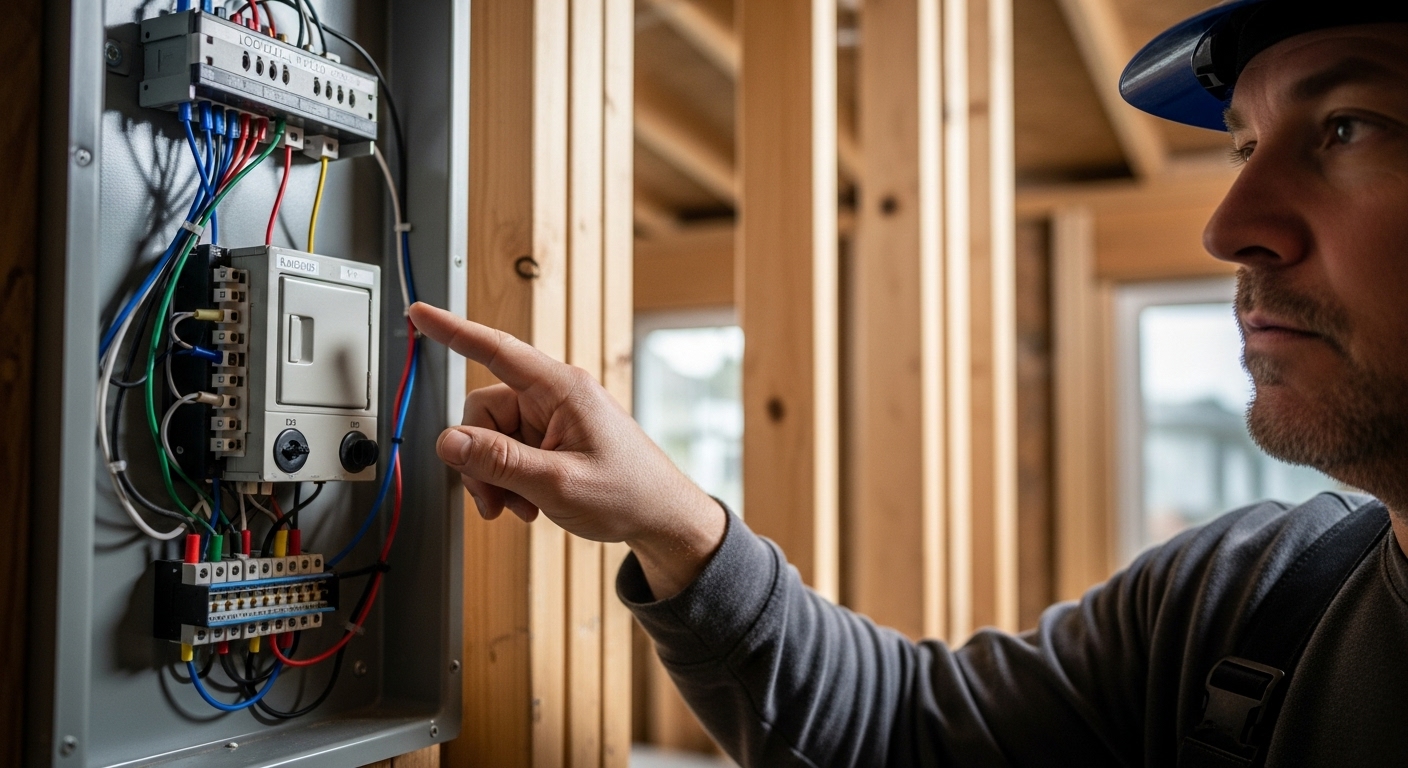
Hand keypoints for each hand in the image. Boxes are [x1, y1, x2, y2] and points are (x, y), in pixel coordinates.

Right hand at [409, 302, 726, 597]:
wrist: (662, 519)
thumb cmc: (630, 494)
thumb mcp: (558, 484)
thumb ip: (500, 462)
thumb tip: (449, 441)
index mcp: (562, 390)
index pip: (497, 350)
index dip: (454, 331)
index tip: (420, 313)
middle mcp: (555, 397)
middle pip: (483, 411)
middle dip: (479, 458)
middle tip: (494, 499)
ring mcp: (552, 419)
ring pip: (491, 437)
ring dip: (494, 476)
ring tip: (518, 507)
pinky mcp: (551, 440)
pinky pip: (508, 452)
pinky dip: (508, 481)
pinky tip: (527, 504)